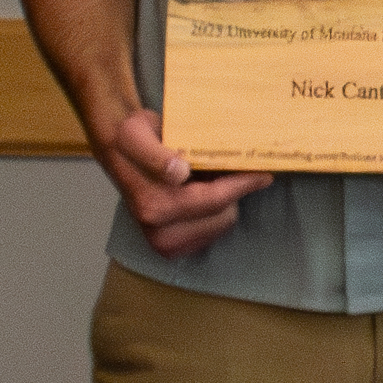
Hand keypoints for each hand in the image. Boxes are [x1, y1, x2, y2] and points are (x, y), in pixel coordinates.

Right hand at [94, 103, 271, 258]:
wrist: (118, 149)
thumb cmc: (131, 138)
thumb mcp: (136, 134)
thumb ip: (155, 154)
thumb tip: (178, 172)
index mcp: (153, 206)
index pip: (214, 200)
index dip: (242, 184)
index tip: (264, 173)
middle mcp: (158, 232)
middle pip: (224, 216)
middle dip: (229, 191)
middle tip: (218, 169)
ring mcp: (165, 244)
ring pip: (222, 225)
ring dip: (222, 202)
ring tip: (204, 180)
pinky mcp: (173, 248)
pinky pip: (213, 232)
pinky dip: (215, 212)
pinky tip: (201, 194)